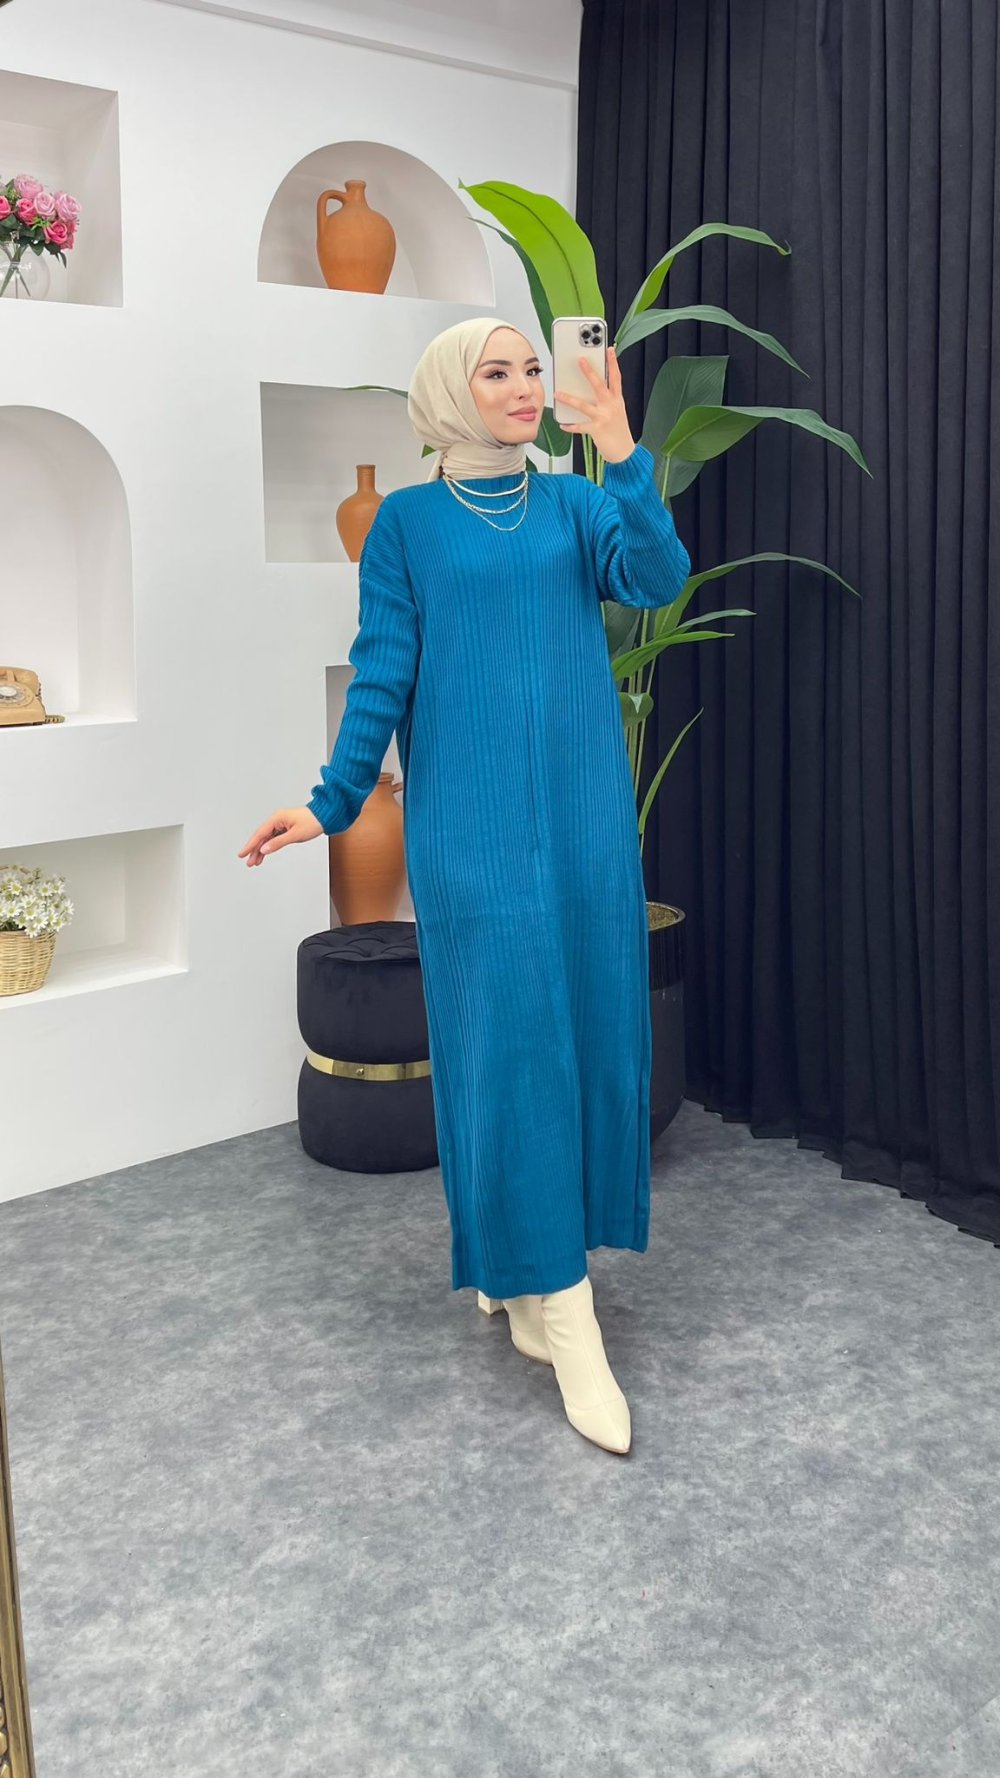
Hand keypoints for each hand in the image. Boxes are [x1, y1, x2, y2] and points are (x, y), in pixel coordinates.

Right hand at [238, 806, 323, 865]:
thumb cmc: (313, 822)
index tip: (243, 854)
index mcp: (277, 818)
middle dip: (254, 850)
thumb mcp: (295, 835)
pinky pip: (273, 838)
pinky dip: (269, 846)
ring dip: (261, 850)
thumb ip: (278, 843)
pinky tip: (265, 854)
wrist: (326, 816)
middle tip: (248, 862)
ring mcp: (281, 824)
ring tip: (255, 862)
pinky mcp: (286, 828)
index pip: (260, 833)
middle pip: (262, 836)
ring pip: (267, 838)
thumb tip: (264, 849)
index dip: (250, 845)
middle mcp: (277, 820)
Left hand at [554, 344, 635, 462]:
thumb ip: (606, 399)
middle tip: (580, 359)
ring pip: (584, 405)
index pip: (616, 377)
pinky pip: (580, 427)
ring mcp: (604, 418)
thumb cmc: (618, 429)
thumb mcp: (616, 410)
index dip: (613, 363)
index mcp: (617, 399)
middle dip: (589, 372)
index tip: (609, 349)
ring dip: (569, 399)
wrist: (624, 452)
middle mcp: (611, 406)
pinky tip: (562, 424)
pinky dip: (570, 426)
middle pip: (599, 385)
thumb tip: (588, 388)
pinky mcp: (597, 430)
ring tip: (558, 393)